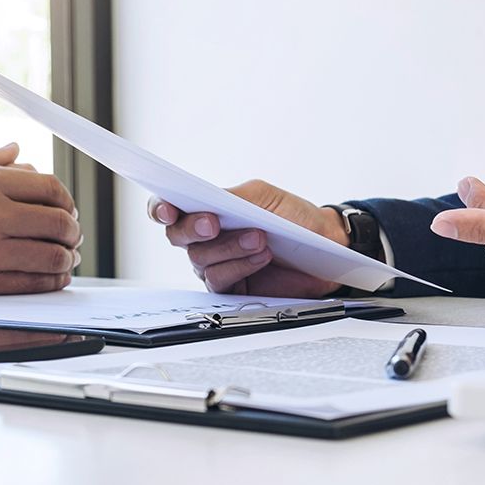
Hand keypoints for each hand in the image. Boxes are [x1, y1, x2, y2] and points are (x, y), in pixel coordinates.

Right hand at [0, 165, 81, 295]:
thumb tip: (17, 150)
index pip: (50, 189)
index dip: (67, 202)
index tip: (67, 211)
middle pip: (59, 223)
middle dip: (72, 232)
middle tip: (72, 238)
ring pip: (52, 257)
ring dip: (66, 260)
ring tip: (65, 259)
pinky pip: (33, 284)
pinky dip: (51, 282)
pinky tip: (51, 278)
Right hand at [150, 180, 348, 296]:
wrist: (323, 245)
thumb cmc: (292, 217)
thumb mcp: (261, 197)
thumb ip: (231, 197)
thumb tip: (206, 200)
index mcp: (208, 210)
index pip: (170, 209)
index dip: (160, 209)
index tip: (168, 209)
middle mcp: (206, 238)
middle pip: (178, 236)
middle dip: (193, 228)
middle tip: (213, 223)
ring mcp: (217, 264)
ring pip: (201, 259)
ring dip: (229, 247)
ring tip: (259, 238)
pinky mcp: (232, 288)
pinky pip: (221, 280)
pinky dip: (240, 266)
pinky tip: (262, 256)